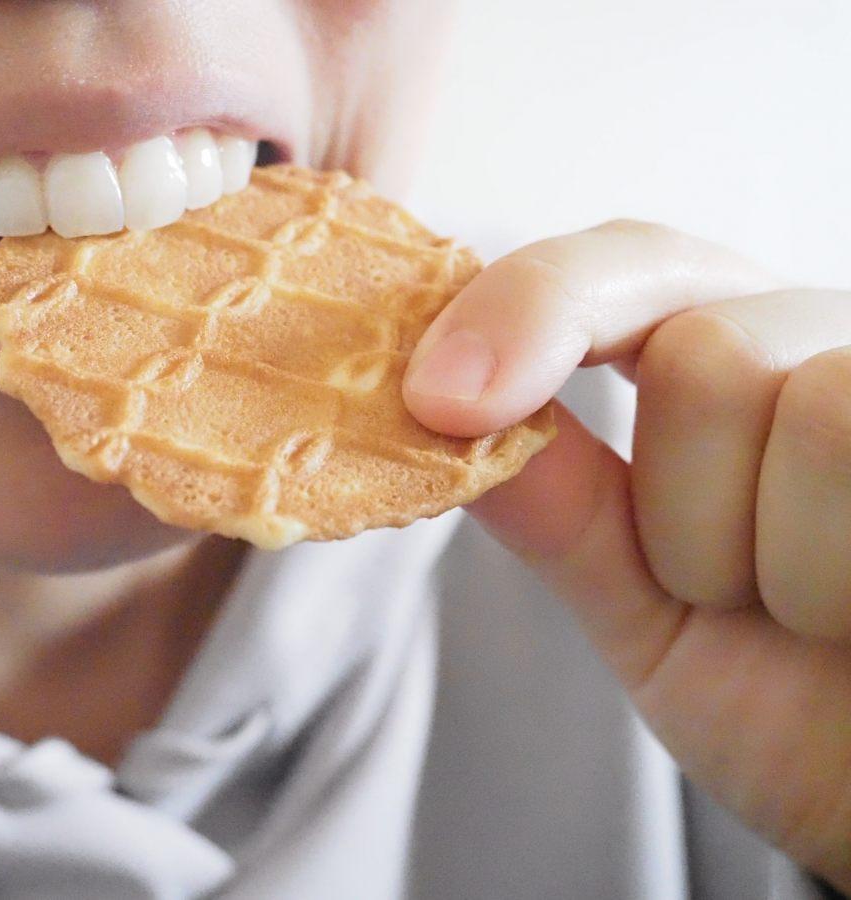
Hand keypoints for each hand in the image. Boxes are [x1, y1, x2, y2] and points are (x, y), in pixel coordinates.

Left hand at [403, 220, 850, 890]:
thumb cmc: (789, 705)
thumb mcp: (647, 604)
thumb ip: (557, 506)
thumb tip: (431, 410)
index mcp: (734, 360)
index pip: (619, 268)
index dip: (526, 312)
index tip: (437, 399)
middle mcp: (824, 347)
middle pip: (701, 352)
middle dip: (685, 511)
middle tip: (734, 594)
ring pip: (800, 405)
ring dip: (771, 560)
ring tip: (813, 615)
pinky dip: (831, 576)